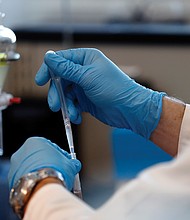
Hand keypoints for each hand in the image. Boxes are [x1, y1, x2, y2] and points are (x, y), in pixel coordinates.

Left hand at [8, 137, 80, 190]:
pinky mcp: (12, 180)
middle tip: (59, 172)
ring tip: (51, 181)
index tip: (66, 162)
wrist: (42, 189)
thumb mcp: (70, 164)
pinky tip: (42, 186)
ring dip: (41, 173)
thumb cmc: (56, 172)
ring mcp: (16, 166)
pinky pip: (26, 178)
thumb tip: (75, 164)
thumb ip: (72, 162)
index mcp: (35, 142)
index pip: (51, 146)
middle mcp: (22, 151)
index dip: (61, 155)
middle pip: (40, 157)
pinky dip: (34, 181)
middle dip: (50, 164)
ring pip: (32, 168)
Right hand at [35, 48, 164, 138]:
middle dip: (57, 93)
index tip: (40, 81)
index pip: (60, 60)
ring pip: (65, 94)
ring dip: (66, 105)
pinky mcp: (86, 99)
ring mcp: (84, 86)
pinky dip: (72, 111)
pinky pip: (72, 104)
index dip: (48, 70)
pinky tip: (77, 116)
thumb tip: (49, 57)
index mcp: (86, 59)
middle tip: (55, 105)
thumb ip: (67, 68)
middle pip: (60, 79)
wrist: (129, 109)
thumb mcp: (88, 77)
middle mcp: (84, 71)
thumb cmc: (114, 89)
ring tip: (71, 114)